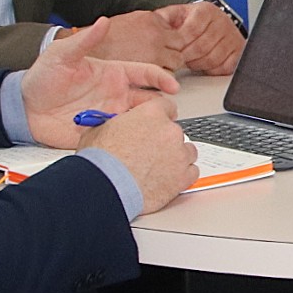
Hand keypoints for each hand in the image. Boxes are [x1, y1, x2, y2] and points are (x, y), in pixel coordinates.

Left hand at [22, 16, 178, 146]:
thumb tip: (103, 22)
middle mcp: (116, 94)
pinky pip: (122, 137)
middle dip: (164, 106)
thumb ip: (84, 40)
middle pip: (151, 100)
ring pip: (140, 121)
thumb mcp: (62, 54)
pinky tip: (133, 140)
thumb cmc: (42, 78)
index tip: (173, 85)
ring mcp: (110, 114)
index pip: (147, 74)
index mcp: (113, 73)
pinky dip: (131, 139)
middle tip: (170, 113)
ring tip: (154, 129)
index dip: (163, 78)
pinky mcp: (102, 133)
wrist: (23, 108)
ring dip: (149, 124)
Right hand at [80, 101, 197, 215]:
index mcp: (151, 114)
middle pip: (175, 131)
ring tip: (159, 167)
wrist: (107, 185)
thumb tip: (113, 125)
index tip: (158, 125)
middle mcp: (169, 131)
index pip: (166, 107)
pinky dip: (183, 176)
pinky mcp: (183, 177)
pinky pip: (192, 172)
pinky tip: (169, 179)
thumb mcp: (100, 129)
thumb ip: (115, 124)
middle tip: (150, 152)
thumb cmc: (101, 161)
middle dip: (165, 141)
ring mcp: (179, 154)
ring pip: (188, 151)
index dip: (160, 118)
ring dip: (177, 157)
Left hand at [150, 1, 245, 74]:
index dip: (180, 44)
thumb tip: (151, 24)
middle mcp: (222, 21)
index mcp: (206, 10)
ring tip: (189, 61)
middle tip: (178, 61)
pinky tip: (203, 65)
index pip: (192, 30)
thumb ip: (162, 18)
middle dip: (187, 57)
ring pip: (213, 58)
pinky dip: (212, 69)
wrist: (211, 24)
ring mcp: (232, 37)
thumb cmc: (190, 23)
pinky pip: (224, 66)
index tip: (172, 50)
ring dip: (197, 64)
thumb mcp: (175, 15)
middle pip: (202, 46)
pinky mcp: (239, 51)